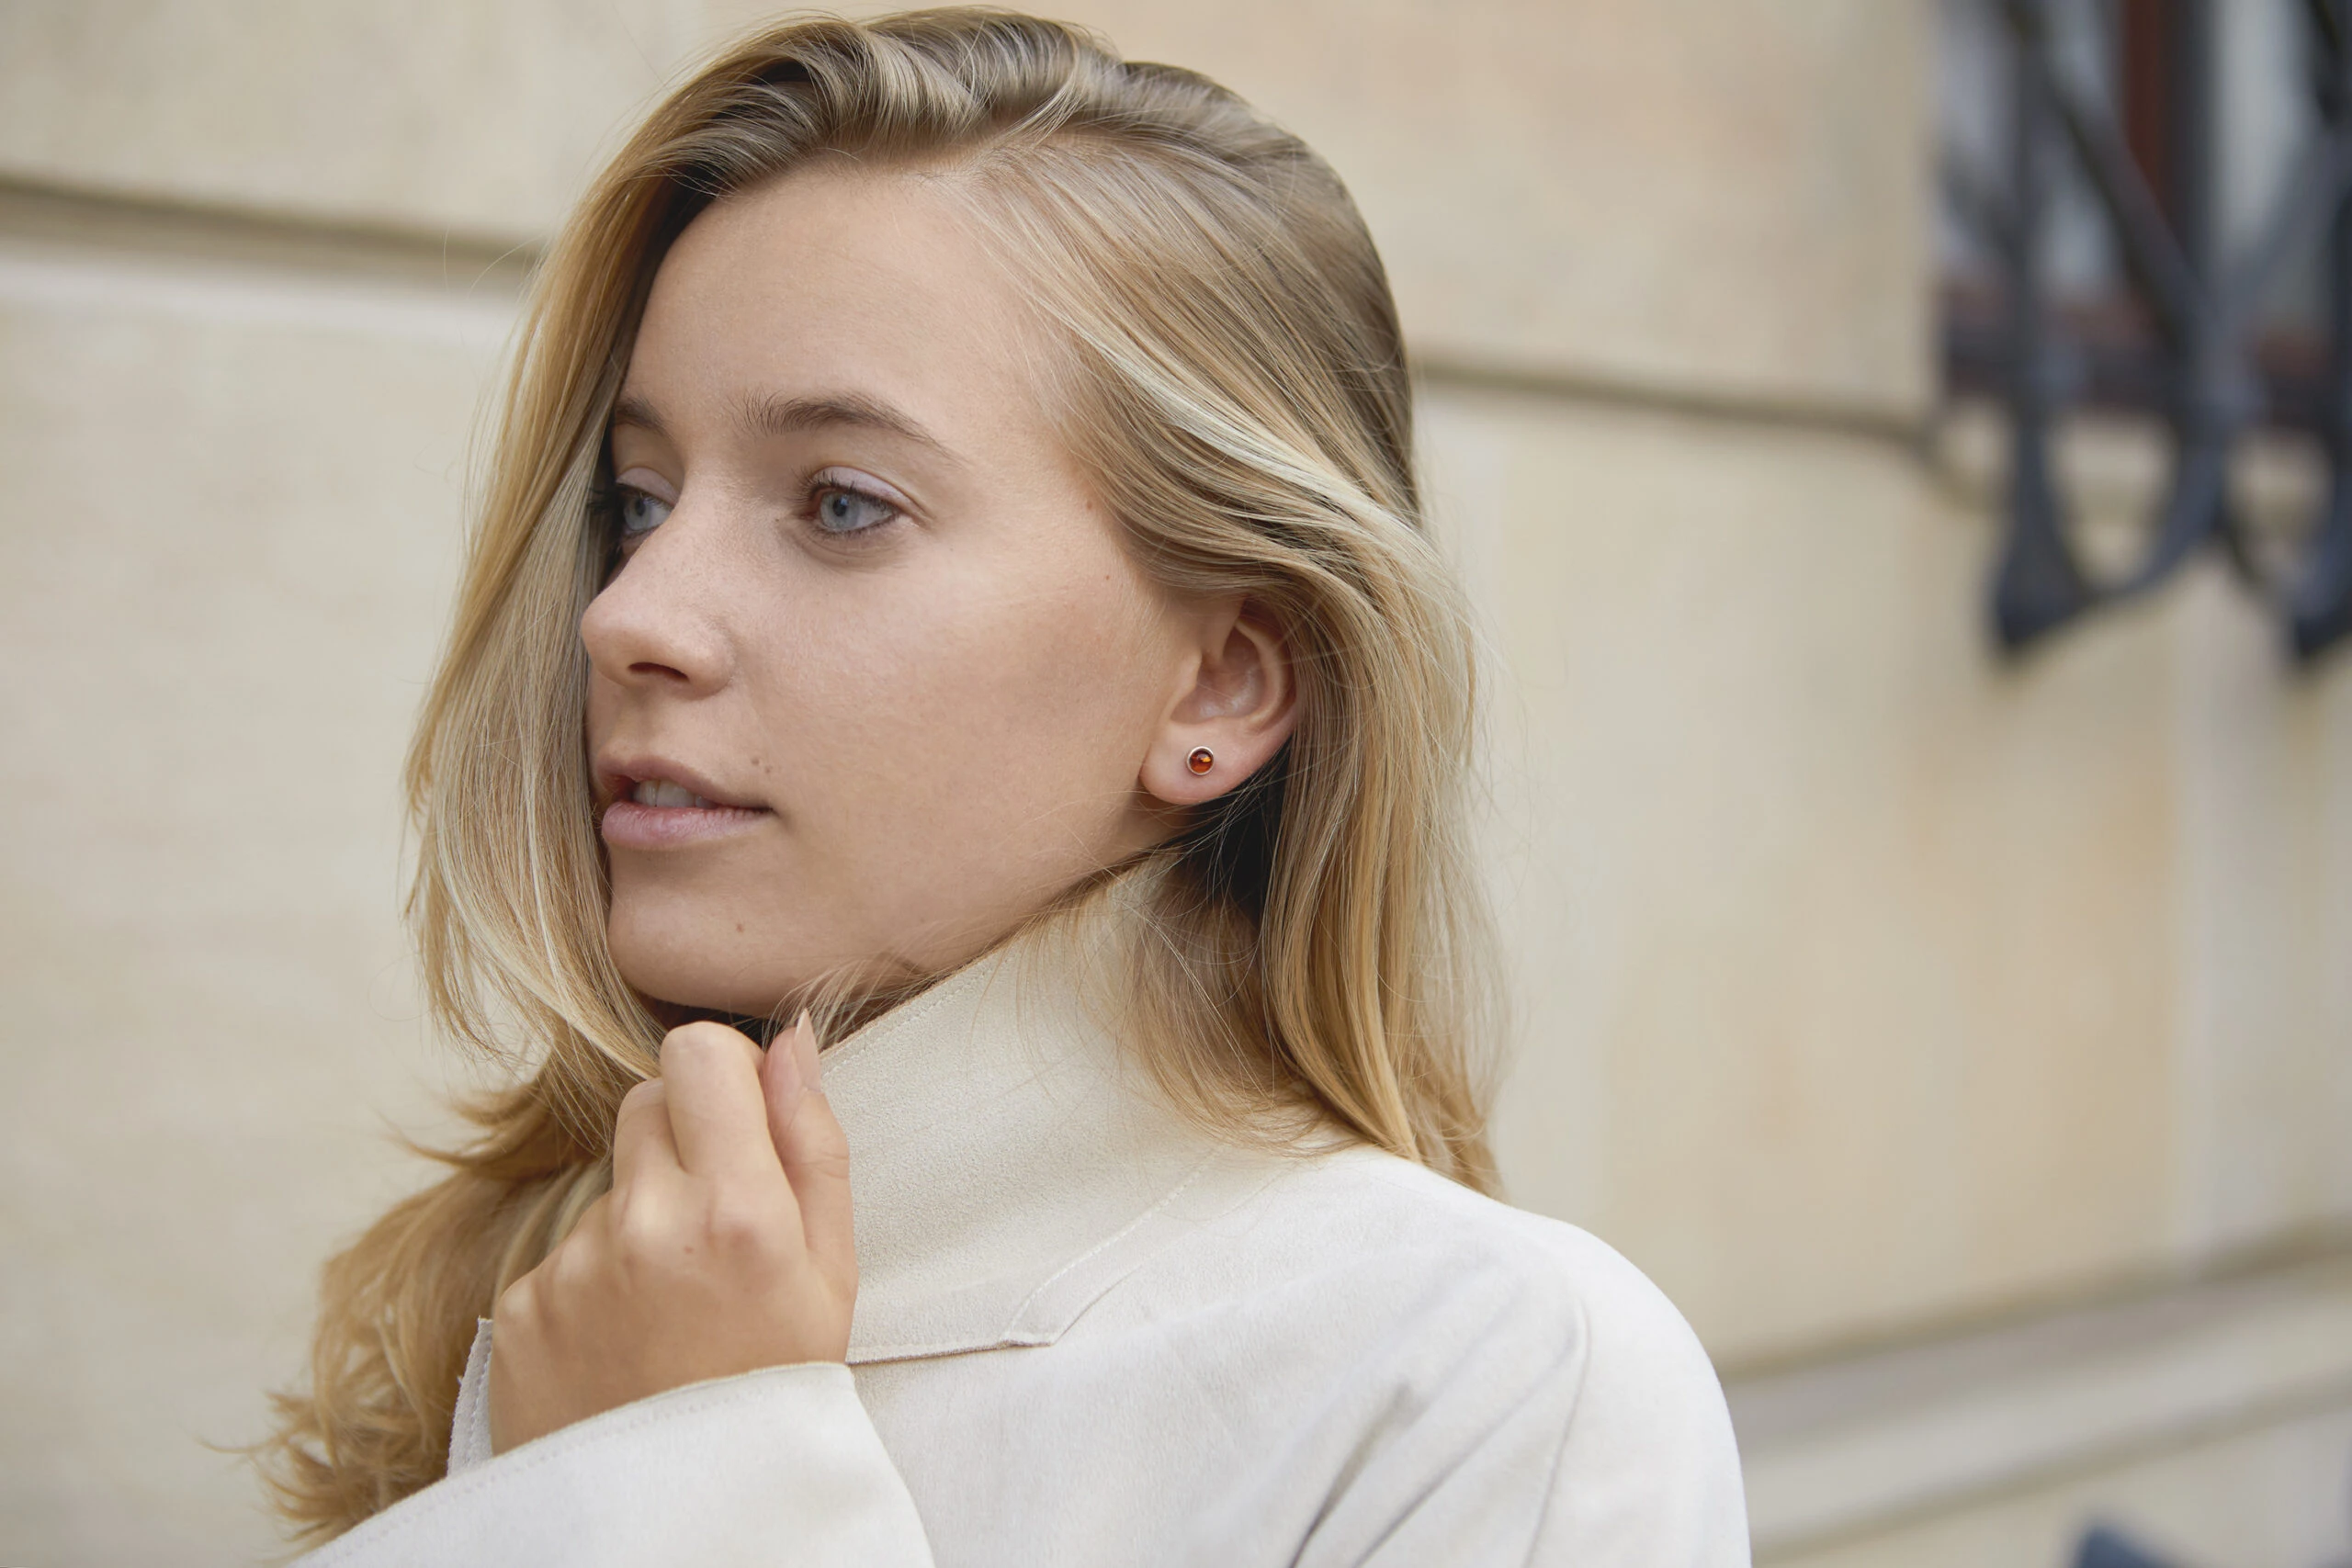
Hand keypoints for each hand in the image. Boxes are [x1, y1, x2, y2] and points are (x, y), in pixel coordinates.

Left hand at [487, 1013, 854, 1452]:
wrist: (680, 1526)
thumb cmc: (776, 1391)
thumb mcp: (833, 1274)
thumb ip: (812, 1143)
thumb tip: (790, 1040)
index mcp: (739, 1212)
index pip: (697, 1050)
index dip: (722, 1072)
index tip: (740, 1118)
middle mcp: (647, 1226)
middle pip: (645, 1101)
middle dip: (683, 1142)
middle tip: (715, 1228)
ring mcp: (572, 1268)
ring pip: (608, 1184)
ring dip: (640, 1220)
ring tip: (670, 1311)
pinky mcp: (518, 1308)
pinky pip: (562, 1253)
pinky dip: (592, 1285)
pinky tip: (623, 1344)